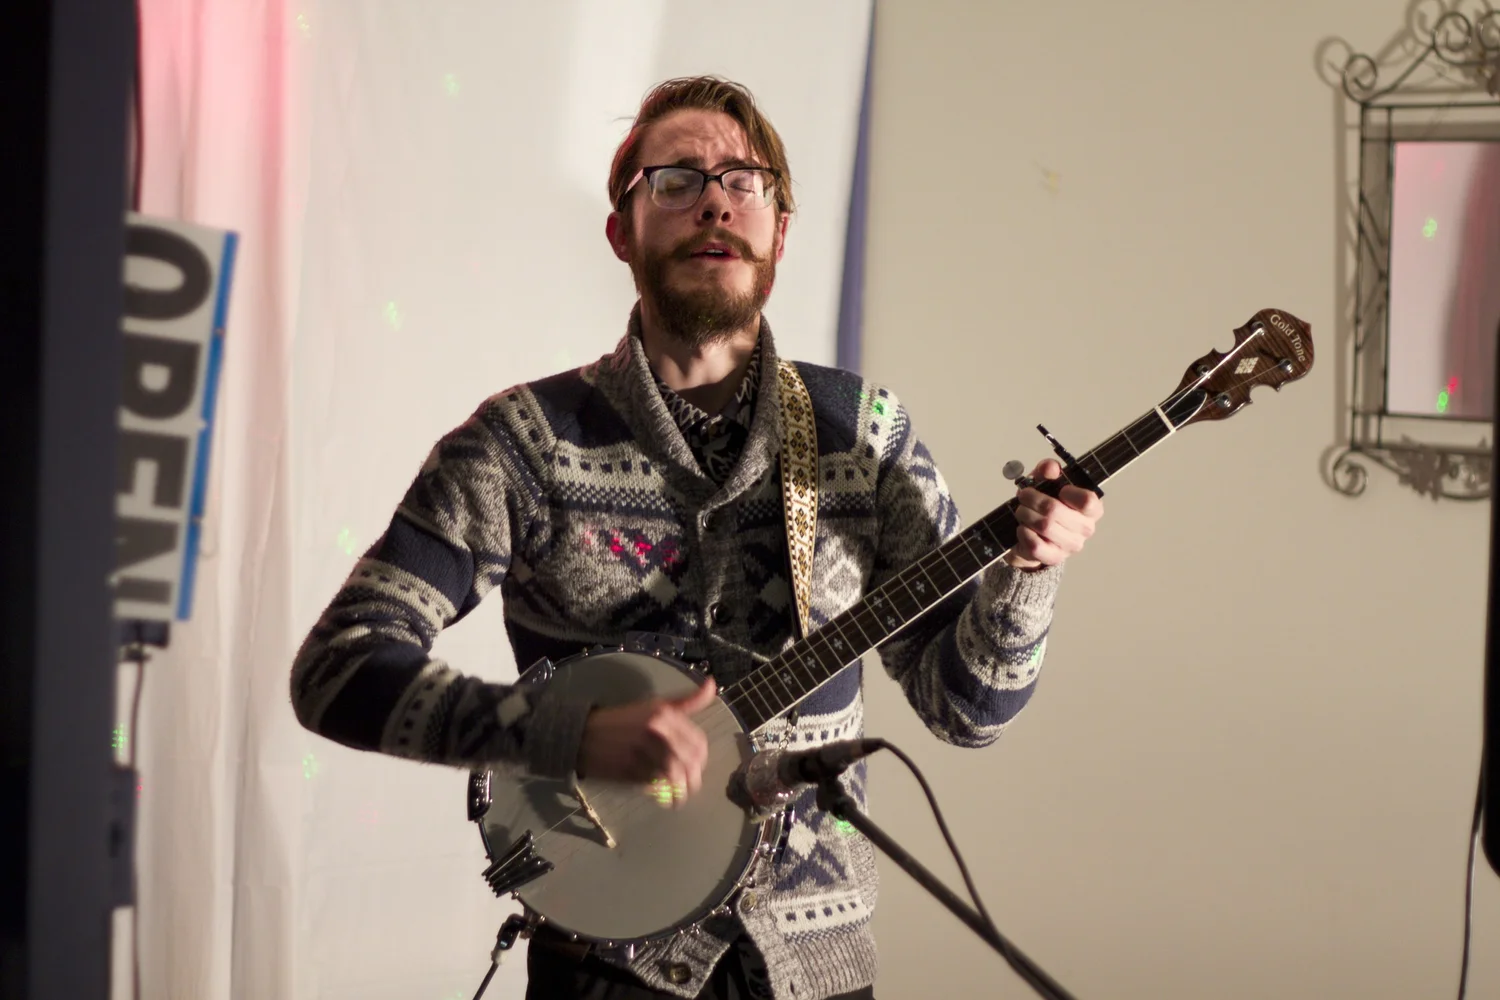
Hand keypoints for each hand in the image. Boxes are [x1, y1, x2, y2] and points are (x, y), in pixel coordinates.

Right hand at [576, 677, 717, 805]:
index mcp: (666, 714)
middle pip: (690, 762)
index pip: (698, 742)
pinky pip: (656, 785)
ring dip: (681, 792)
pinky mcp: (630, 769)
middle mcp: (657, 731)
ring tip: (679, 798)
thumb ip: (687, 701)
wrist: (584, 734)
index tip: (696, 767)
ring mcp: (643, 750)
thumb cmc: (624, 720)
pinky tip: (663, 797)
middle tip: (689, 786)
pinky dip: (663, 794)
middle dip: (693, 778)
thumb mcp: (656, 705)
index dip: (701, 759)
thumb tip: (712, 684)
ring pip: (675, 776)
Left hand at [1003, 458, 1103, 569]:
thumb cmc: (1045, 505)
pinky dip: (1024, 532)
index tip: (1059, 490)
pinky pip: (1035, 545)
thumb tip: (1050, 468)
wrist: (1033, 534)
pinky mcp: (1054, 558)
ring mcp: (1071, 545)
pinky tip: (1023, 528)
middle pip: (1055, 511)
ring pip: (1044, 526)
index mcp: (1091, 509)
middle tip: (1024, 496)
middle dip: (1032, 500)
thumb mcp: (1045, 482)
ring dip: (1025, 514)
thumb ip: (1048, 469)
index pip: (1088, 501)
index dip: (1070, 493)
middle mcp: (1086, 528)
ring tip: (1021, 511)